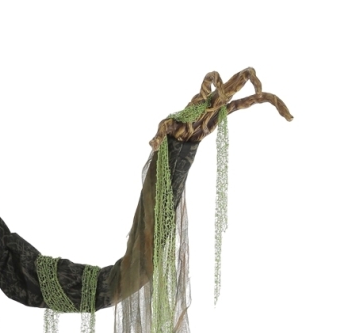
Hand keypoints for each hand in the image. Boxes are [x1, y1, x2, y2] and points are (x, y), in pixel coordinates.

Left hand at [150, 68, 292, 149]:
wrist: (177, 133)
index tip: (221, 94)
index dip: (218, 83)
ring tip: (288, 116)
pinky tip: (287, 118)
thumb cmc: (171, 128)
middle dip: (249, 80)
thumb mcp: (164, 129)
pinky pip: (250, 105)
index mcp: (204, 97)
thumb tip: (152, 146)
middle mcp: (218, 97)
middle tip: (260, 91)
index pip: (212, 79)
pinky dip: (269, 107)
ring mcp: (225, 105)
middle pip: (238, 79)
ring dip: (271, 99)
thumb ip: (158, 136)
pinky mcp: (229, 113)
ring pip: (250, 94)